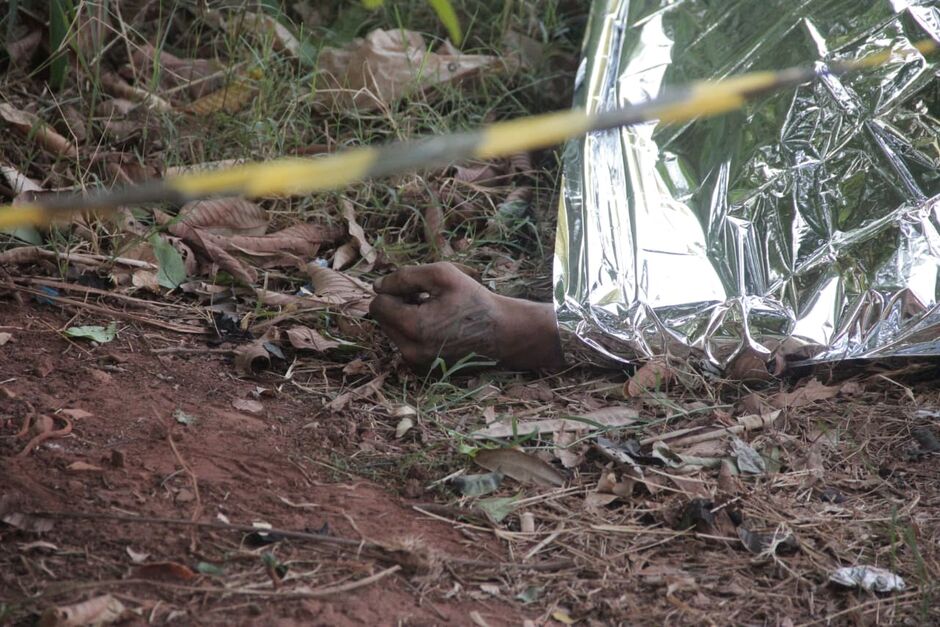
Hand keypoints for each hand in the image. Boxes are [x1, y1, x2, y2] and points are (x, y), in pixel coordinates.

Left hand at [370, 263, 500, 369]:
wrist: (503, 333)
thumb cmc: (475, 300)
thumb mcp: (443, 275)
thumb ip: (405, 276)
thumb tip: (377, 286)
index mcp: (413, 328)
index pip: (377, 305)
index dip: (394, 291)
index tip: (418, 288)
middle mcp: (410, 351)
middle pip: (382, 319)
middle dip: (398, 304)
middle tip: (427, 297)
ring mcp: (416, 362)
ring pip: (391, 330)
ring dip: (405, 316)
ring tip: (433, 310)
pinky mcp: (423, 367)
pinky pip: (404, 342)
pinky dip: (414, 329)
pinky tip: (437, 323)